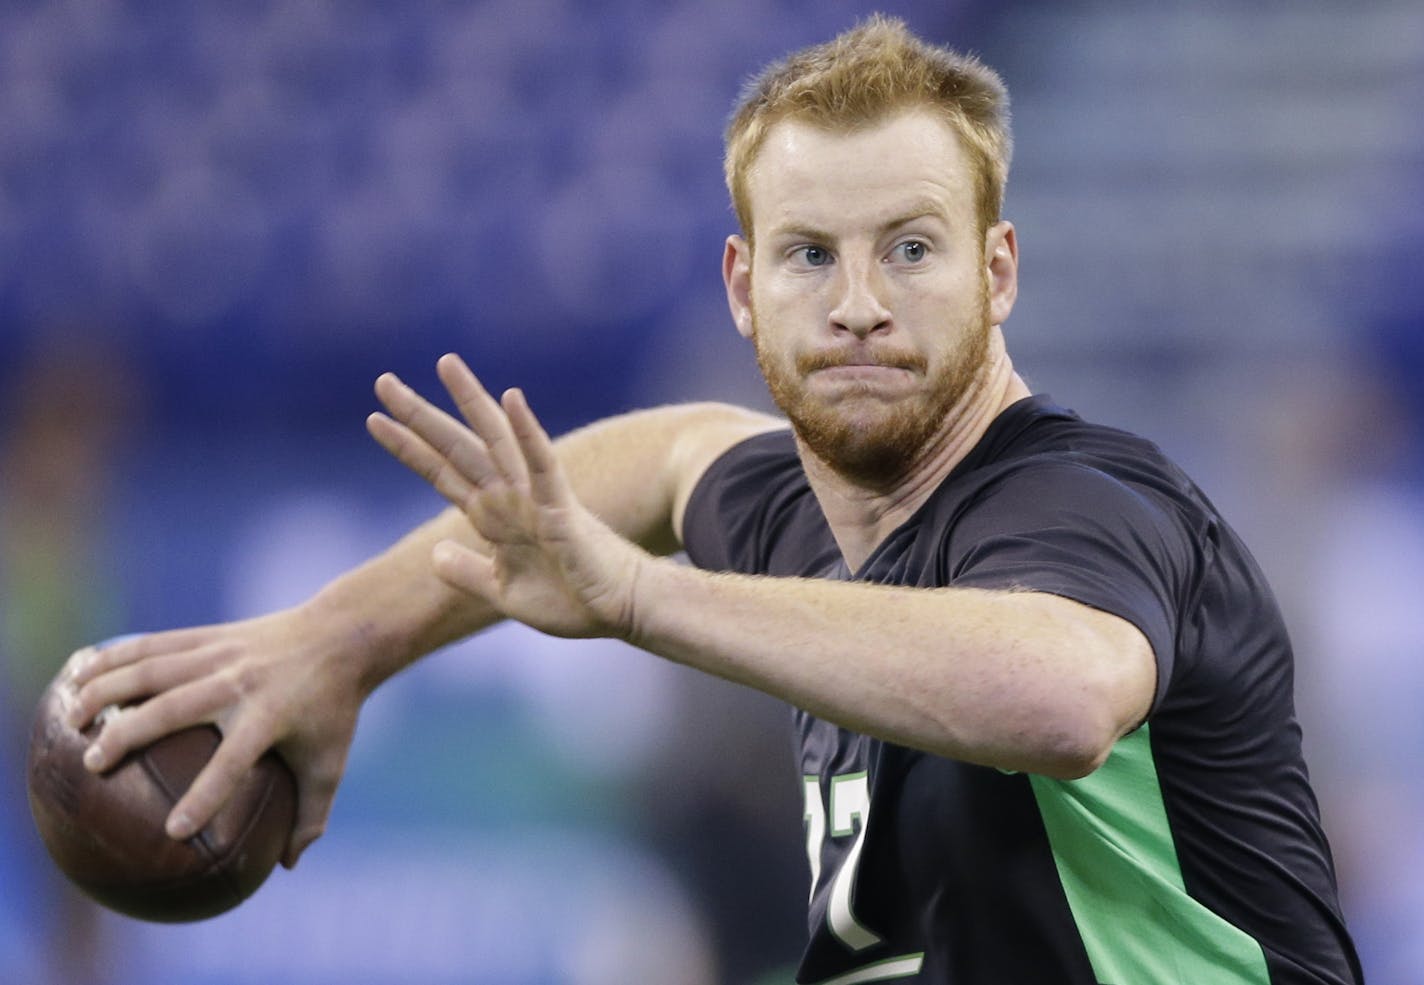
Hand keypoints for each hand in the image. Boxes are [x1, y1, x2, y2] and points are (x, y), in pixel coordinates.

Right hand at [64, 608, 365, 867]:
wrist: (342, 634)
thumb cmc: (335, 708)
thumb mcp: (331, 762)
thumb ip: (312, 815)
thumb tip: (288, 866)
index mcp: (270, 716)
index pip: (233, 762)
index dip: (205, 796)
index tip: (172, 831)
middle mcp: (240, 683)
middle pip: (174, 707)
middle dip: (128, 734)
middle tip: (93, 763)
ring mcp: (222, 654)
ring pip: (153, 669)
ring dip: (107, 690)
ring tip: (71, 718)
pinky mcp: (210, 636)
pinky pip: (154, 644)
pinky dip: (115, 656)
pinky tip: (81, 672)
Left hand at [368, 354, 647, 640]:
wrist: (619, 611)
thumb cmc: (573, 599)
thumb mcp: (503, 592)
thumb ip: (467, 572)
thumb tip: (434, 553)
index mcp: (493, 517)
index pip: (443, 473)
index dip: (409, 449)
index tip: (375, 421)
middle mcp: (509, 497)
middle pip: (457, 447)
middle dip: (420, 415)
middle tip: (383, 382)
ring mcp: (533, 497)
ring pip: (494, 440)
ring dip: (469, 402)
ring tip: (444, 364)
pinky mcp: (560, 507)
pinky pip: (542, 463)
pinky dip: (527, 431)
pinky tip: (512, 398)